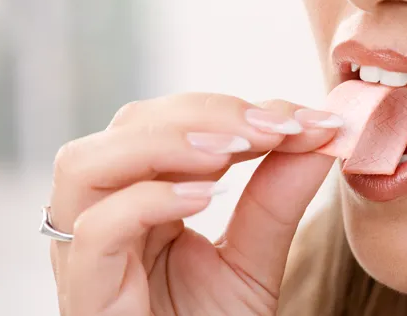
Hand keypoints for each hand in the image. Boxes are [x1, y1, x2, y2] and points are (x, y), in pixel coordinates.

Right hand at [48, 93, 338, 315]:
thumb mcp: (255, 258)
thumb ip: (279, 197)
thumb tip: (320, 132)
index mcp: (142, 197)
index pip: (169, 123)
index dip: (231, 109)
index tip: (302, 118)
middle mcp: (105, 213)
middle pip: (128, 127)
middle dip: (206, 114)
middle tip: (275, 127)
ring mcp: (87, 253)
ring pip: (88, 164)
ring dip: (168, 141)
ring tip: (235, 149)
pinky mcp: (87, 296)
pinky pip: (95, 232)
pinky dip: (149, 201)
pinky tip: (204, 197)